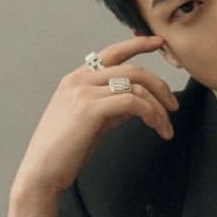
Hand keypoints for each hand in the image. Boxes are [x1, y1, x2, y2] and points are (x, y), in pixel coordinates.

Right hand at [10, 35, 177, 210]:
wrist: (43, 172)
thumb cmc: (65, 152)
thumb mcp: (92, 122)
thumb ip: (111, 107)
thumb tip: (136, 101)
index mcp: (77, 78)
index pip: (112, 52)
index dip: (138, 44)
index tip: (159, 43)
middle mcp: (79, 79)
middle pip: (131, 68)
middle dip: (159, 85)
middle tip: (173, 106)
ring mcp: (83, 92)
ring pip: (135, 84)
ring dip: (158, 106)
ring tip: (166, 127)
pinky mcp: (89, 109)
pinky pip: (132, 101)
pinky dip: (150, 113)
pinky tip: (156, 127)